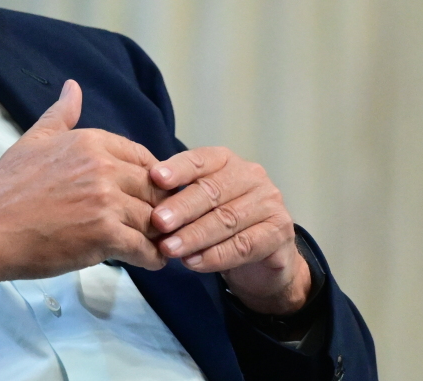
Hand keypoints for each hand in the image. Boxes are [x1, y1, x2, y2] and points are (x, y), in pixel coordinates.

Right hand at [0, 80, 168, 308]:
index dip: (149, 178)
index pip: (142, 157)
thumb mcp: (32, 141)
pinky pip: (146, 248)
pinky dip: (151, 258)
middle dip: (158, 206)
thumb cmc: (6, 189)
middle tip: (153, 223)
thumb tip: (73, 87)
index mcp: (90, 142)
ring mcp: (106, 202)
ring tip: (153, 244)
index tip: (143, 194)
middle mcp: (102, 167)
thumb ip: (60, 115)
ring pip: (154, 218)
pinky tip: (147, 260)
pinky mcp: (105, 236)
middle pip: (154, 187)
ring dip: (158, 234)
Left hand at [149, 147, 310, 314]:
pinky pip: (244, 245)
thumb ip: (176, 196)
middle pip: (212, 191)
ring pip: (227, 220)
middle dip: (181, 208)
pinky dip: (216, 255)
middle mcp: (251, 176)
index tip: (155, 177)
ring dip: (194, 236)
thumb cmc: (219, 222)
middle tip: (157, 223)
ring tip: (169, 249)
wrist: (264, 259)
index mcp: (226, 161)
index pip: (199, 160)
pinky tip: (193, 263)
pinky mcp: (280, 232)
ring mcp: (269, 203)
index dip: (177, 169)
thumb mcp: (198, 204)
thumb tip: (142, 197)